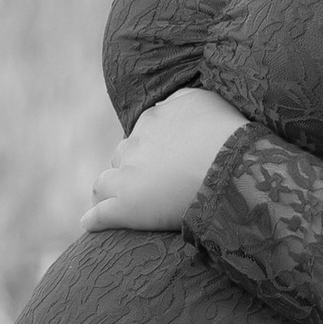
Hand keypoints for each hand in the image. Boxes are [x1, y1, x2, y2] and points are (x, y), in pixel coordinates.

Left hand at [82, 86, 245, 232]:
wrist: (232, 169)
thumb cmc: (228, 135)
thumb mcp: (204, 100)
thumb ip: (180, 98)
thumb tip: (163, 106)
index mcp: (152, 119)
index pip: (141, 136)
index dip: (149, 151)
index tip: (161, 164)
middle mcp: (135, 144)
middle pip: (122, 157)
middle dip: (130, 169)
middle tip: (149, 186)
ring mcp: (127, 176)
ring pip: (104, 183)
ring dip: (108, 192)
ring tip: (113, 205)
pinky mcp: (126, 206)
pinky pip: (100, 215)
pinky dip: (93, 220)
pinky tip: (90, 225)